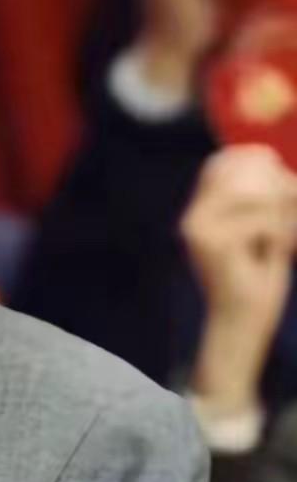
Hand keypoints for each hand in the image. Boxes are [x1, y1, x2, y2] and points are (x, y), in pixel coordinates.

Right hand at [184, 144, 296, 411]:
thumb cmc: (256, 278)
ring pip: (257, 194)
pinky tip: (279, 254)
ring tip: (284, 241)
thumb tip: (268, 157)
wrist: (242, 323)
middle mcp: (193, 219)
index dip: (257, 162)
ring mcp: (200, 231)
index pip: (222, 162)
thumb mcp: (260, 228)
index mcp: (198, 213)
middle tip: (289, 220)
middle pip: (243, 173)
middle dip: (279, 189)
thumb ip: (260, 196)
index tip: (283, 186)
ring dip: (283, 215)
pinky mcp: (215, 245)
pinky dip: (282, 234)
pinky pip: (264, 219)